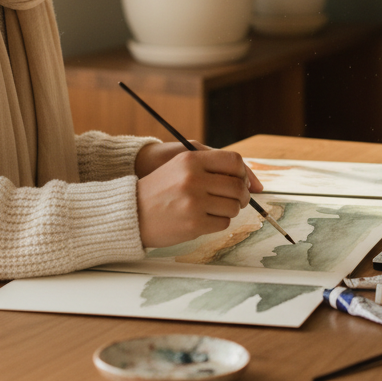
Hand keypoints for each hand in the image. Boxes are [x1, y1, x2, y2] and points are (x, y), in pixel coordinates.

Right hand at [136, 149, 260, 248]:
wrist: (131, 213)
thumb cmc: (159, 190)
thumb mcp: (179, 167)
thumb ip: (210, 167)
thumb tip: (250, 180)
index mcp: (191, 160)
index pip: (234, 161)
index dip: (243, 173)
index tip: (241, 181)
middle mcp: (193, 178)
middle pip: (237, 186)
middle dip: (242, 195)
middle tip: (237, 200)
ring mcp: (194, 201)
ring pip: (233, 206)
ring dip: (230, 210)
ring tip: (216, 209)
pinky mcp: (194, 223)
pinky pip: (223, 223)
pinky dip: (219, 222)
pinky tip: (205, 219)